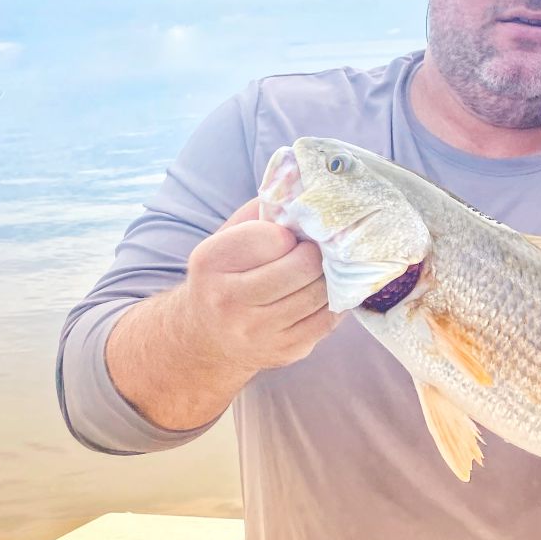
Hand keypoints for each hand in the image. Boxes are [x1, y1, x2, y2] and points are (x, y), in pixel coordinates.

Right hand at [180, 197, 343, 374]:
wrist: (207, 335)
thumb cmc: (227, 274)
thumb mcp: (228, 237)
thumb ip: (262, 212)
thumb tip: (307, 189)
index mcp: (211, 262)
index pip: (273, 236)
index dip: (288, 234)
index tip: (286, 237)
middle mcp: (227, 300)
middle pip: (301, 267)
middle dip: (315, 254)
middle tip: (314, 251)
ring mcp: (255, 332)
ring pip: (319, 294)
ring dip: (328, 277)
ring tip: (322, 270)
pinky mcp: (283, 351)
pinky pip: (327, 320)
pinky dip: (333, 302)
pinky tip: (323, 293)